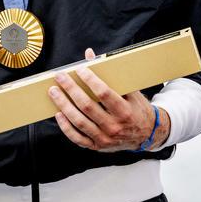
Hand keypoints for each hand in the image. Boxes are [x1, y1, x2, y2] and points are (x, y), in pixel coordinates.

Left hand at [48, 47, 170, 152]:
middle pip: (87, 106)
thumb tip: (89, 55)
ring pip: (79, 122)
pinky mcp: (98, 146)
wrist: (147, 134)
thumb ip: (110, 74)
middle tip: (59, 77)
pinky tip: (58, 114)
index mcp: (125, 111)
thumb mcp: (130, 91)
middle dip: (71, 89)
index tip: (79, 69)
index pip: (104, 93)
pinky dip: (66, 126)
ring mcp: (105, 138)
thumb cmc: (137, 108)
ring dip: (64, 105)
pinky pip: (78, 138)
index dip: (90, 80)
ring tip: (54, 92)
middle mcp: (115, 126)